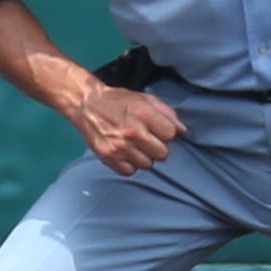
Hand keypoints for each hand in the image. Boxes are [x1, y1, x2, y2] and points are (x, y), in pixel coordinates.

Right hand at [68, 81, 184, 177]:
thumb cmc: (118, 101)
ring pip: (147, 165)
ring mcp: (120, 147)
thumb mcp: (145, 99)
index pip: (171, 135)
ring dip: (144, 157)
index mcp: (144, 114)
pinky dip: (129, 165)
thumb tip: (183, 131)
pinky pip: (130, 171)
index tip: (158, 130)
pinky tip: (125, 153)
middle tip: (147, 140)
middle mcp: (133, 132)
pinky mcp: (108, 157)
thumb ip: (167, 113)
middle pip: (162, 154)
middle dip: (158, 148)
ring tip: (135, 146)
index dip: (166, 133)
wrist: (86, 104)